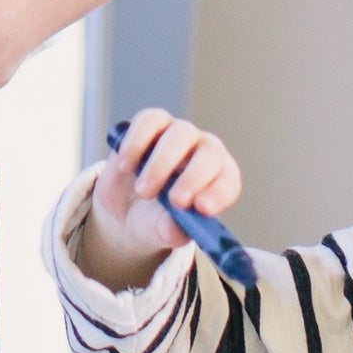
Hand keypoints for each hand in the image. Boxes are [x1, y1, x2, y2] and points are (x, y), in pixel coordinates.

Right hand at [78, 108, 241, 291]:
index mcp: (217, 183)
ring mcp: (179, 135)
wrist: (124, 207)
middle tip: (175, 201)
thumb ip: (170, 230)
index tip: (202, 209)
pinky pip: (149, 121)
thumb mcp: (160, 231)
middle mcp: (203, 154)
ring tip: (143, 192)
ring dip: (161, 164)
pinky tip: (126, 166)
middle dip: (193, 178)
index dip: (219, 193)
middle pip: (209, 153)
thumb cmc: (155, 220)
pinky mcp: (152, 123)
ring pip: (180, 134)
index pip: (229, 182)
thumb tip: (176, 228)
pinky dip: (137, 143)